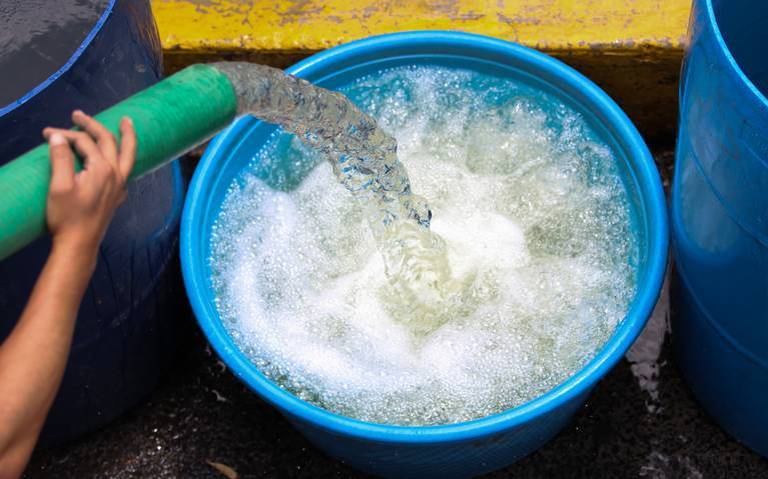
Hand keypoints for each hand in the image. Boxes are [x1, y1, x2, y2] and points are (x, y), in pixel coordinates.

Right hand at [42, 110, 135, 258]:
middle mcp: (116, 174)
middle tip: (78, 114)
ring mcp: (119, 186)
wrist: (79, 244)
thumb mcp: (58, 186)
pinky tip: (121, 157)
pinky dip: (125, 157)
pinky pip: (126, 170)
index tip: (47, 133)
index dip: (65, 134)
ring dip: (126, 137)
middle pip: (108, 141)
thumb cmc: (67, 217)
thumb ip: (60, 158)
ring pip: (127, 155)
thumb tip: (58, 136)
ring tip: (126, 122)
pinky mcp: (117, 196)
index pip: (85, 142)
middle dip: (93, 125)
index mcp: (103, 169)